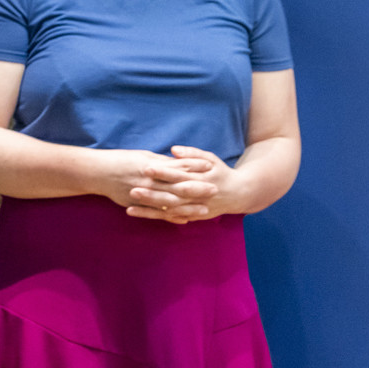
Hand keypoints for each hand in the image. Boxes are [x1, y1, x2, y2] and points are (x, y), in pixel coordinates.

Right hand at [93, 148, 216, 223]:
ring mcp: (143, 195)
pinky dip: (171, 217)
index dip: (194, 167)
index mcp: (151, 167)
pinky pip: (157, 214)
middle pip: (178, 186)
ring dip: (189, 207)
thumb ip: (161, 162)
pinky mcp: (137, 205)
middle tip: (215, 190)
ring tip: (205, 210)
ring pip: (170, 203)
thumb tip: (179, 163)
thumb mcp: (142, 156)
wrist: (97, 172)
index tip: (210, 167)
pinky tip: (184, 220)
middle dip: (198, 189)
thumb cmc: (120, 161)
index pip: (177, 167)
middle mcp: (149, 181)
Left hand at [127, 145, 245, 221]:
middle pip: (173, 195)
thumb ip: (192, 154)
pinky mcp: (190, 216)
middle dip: (153, 193)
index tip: (147, 167)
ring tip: (129, 204)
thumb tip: (173, 149)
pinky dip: (153, 216)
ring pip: (169, 210)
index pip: (180, 175)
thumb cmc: (220, 172)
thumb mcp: (211, 159)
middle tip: (133, 189)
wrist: (239, 194)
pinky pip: (169, 218)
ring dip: (149, 208)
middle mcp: (197, 196)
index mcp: (202, 179)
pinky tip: (134, 213)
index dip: (164, 172)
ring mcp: (194, 208)